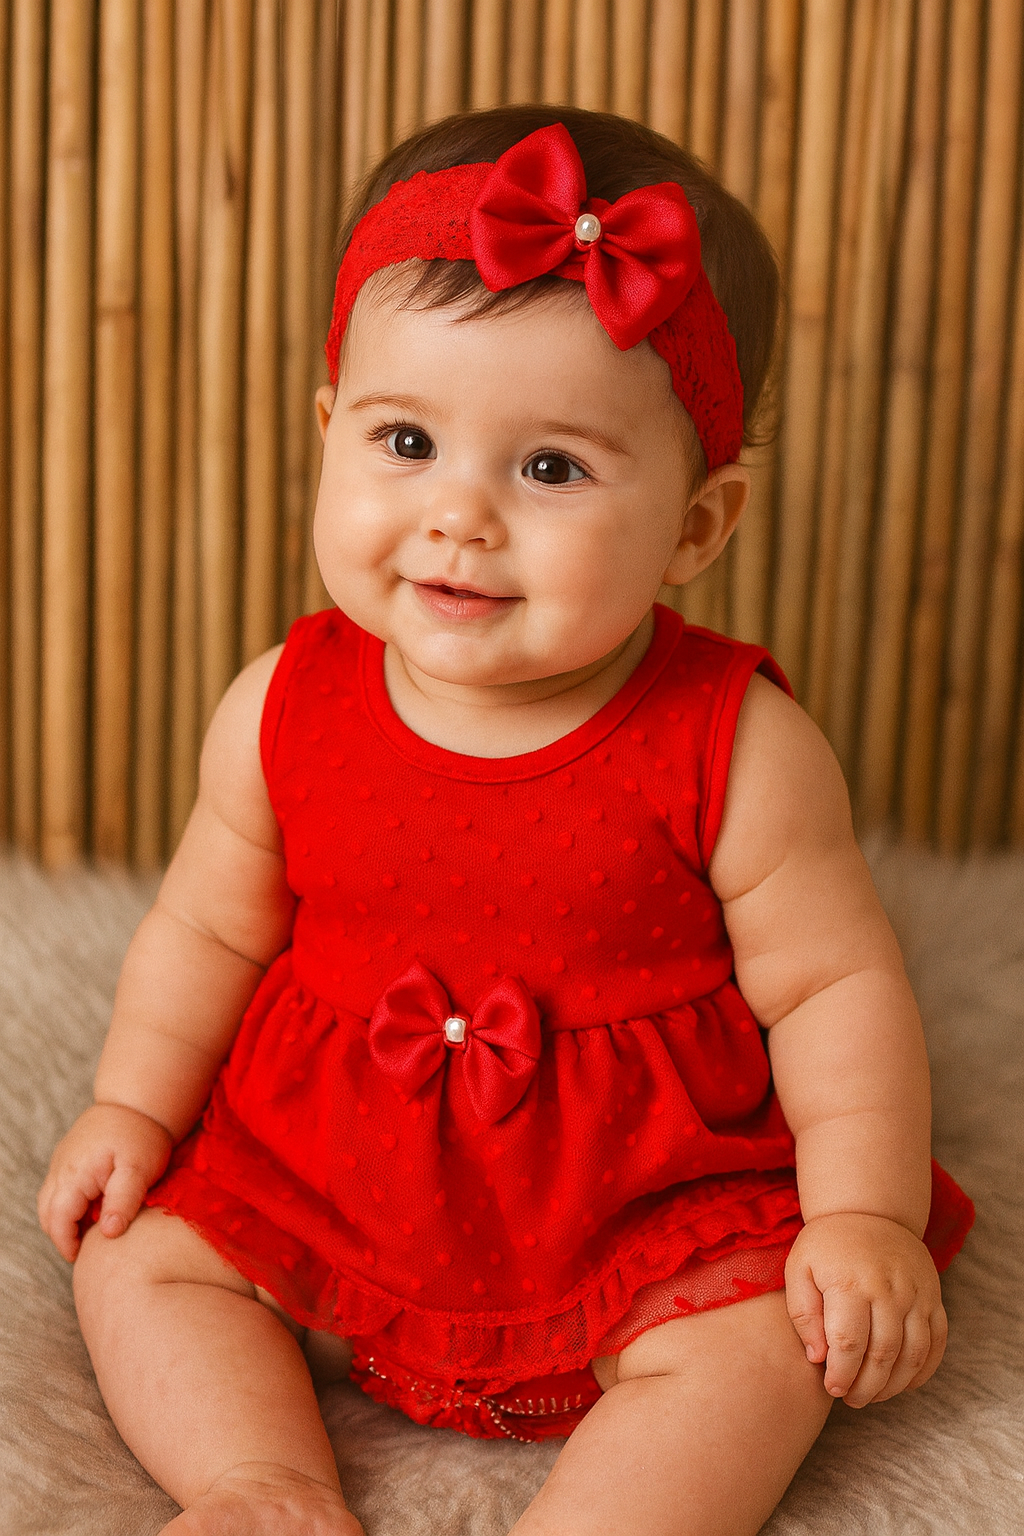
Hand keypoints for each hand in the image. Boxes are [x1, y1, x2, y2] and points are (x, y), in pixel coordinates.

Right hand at [37, 1102, 173, 1261]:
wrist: (138, 1100)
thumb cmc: (142, 1135)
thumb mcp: (138, 1170)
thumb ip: (123, 1201)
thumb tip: (107, 1233)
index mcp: (74, 1175)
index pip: (57, 1221)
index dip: (66, 1243)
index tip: (82, 1257)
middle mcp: (61, 1168)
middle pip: (48, 1214)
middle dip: (61, 1234)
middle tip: (86, 1247)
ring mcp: (62, 1160)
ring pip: (50, 1200)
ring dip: (64, 1219)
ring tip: (91, 1228)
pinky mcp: (69, 1155)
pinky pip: (59, 1186)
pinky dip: (68, 1203)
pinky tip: (94, 1205)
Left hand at [784, 1211, 946, 1407]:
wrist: (869, 1210)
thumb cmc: (827, 1246)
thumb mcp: (799, 1268)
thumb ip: (802, 1313)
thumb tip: (817, 1357)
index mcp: (850, 1283)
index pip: (849, 1344)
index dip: (841, 1374)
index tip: (832, 1389)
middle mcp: (888, 1289)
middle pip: (883, 1355)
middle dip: (866, 1387)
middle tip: (851, 1399)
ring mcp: (916, 1294)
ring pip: (912, 1355)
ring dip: (893, 1385)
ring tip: (872, 1395)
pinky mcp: (934, 1297)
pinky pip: (937, 1342)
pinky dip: (923, 1370)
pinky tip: (903, 1383)